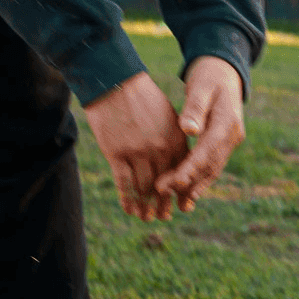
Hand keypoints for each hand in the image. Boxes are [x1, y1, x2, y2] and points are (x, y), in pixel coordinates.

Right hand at [83, 72, 187, 222]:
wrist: (115, 82)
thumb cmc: (143, 98)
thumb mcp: (168, 116)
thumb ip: (176, 139)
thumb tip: (181, 161)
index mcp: (176, 140)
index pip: (183, 173)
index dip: (182, 191)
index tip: (181, 203)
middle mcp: (159, 150)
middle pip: (164, 185)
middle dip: (164, 204)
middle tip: (164, 216)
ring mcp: (138, 153)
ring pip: (144, 189)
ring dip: (146, 206)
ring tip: (146, 217)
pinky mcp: (116, 154)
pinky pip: (124, 184)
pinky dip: (128, 200)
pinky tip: (130, 210)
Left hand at [156, 56, 244, 211]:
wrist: (224, 72)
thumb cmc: (209, 76)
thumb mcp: (201, 87)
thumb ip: (195, 108)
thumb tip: (189, 130)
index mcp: (227, 122)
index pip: (207, 151)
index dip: (189, 169)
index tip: (171, 182)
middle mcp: (232, 136)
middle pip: (209, 165)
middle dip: (188, 182)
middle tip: (164, 192)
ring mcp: (230, 142)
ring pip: (212, 170)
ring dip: (195, 187)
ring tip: (179, 205)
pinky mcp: (223, 145)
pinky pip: (212, 166)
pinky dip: (200, 180)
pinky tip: (188, 194)